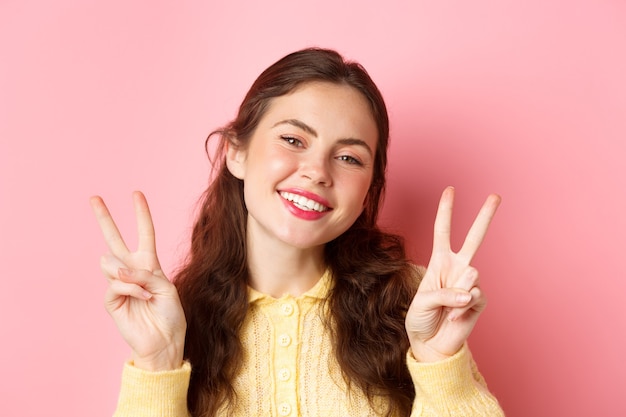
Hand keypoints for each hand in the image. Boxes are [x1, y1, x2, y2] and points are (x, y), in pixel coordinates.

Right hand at [90, 191, 185, 370]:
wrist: (165, 341)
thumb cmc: (170, 315)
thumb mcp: (166, 288)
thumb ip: (144, 274)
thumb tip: (118, 269)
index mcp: (149, 264)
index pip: (144, 234)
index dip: (141, 214)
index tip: (136, 194)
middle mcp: (132, 270)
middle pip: (114, 239)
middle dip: (105, 218)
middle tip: (95, 198)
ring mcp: (120, 284)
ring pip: (111, 262)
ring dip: (131, 274)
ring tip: (144, 291)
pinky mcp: (112, 300)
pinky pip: (115, 283)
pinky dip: (131, 288)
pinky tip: (141, 297)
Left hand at [405, 186, 500, 361]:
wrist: (431, 344)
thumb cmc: (421, 319)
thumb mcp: (422, 303)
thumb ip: (444, 294)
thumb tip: (469, 291)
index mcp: (440, 261)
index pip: (443, 231)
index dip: (446, 211)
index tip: (450, 190)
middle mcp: (457, 267)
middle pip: (474, 237)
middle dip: (485, 216)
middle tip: (496, 195)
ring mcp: (470, 283)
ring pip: (471, 273)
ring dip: (456, 292)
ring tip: (448, 307)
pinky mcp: (480, 300)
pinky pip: (474, 296)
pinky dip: (462, 308)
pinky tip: (456, 316)